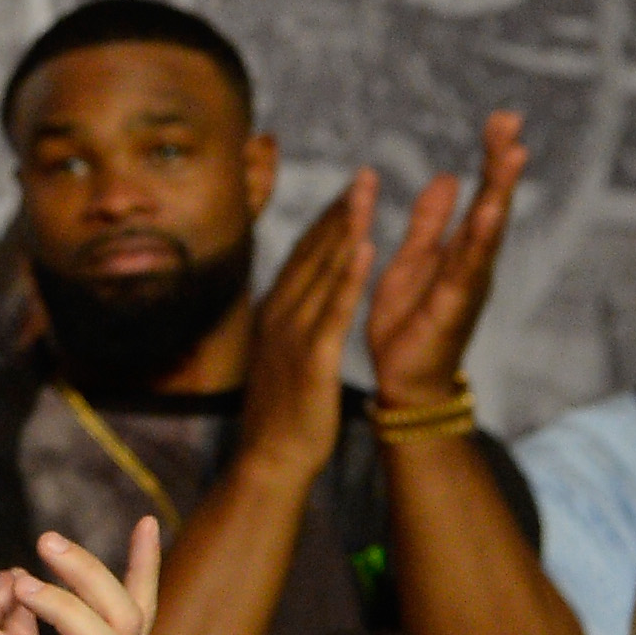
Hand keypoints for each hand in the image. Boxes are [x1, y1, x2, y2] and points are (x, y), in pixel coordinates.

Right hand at [239, 171, 373, 487]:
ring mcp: (294, 333)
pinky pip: (334, 310)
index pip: (304, 256)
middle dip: (340, 212)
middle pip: (314, 254)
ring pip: (324, 271)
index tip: (351, 191)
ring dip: (345, 228)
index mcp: (277, 311)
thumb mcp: (280, 355)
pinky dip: (349, 275)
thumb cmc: (280, 413)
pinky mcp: (312, 357)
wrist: (269, 459)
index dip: (328, 221)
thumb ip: (288, 322)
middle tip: (365, 175)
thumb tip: (293, 298)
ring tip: (366, 192)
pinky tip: (365, 247)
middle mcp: (282, 312)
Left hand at [367, 111, 524, 409]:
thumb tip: (449, 176)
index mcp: (461, 249)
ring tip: (510, 155)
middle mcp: (473, 263)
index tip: (502, 118)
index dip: (490, 158)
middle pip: (492, 204)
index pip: (480, 194)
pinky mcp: (454, 305)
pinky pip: (468, 268)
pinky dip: (479, 239)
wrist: (405, 381)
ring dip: (498, 193)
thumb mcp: (415, 259)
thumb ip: (430, 222)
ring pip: (488, 231)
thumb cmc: (411, 323)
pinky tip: (487, 212)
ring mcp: (469, 284)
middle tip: (509, 120)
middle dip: (499, 163)